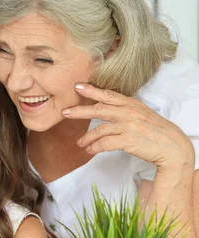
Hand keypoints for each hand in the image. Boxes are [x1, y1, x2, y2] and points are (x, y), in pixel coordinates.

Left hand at [62, 83, 193, 171]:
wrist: (173, 148)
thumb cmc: (156, 132)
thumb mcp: (142, 115)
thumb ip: (125, 111)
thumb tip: (106, 110)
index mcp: (132, 104)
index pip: (109, 95)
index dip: (92, 90)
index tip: (78, 87)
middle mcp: (129, 113)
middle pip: (99, 109)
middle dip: (79, 110)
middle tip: (65, 112)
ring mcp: (129, 126)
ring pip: (100, 129)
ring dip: (87, 137)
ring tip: (80, 143)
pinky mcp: (128, 140)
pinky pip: (105, 143)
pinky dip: (95, 147)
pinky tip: (90, 150)